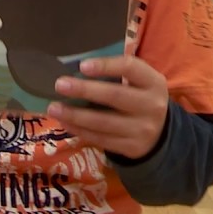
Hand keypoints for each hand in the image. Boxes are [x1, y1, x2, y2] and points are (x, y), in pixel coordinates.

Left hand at [48, 55, 168, 159]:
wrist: (159, 133)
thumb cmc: (138, 97)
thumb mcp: (138, 82)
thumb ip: (115, 74)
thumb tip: (73, 71)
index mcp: (153, 82)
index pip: (131, 68)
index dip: (106, 66)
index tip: (82, 66)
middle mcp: (152, 106)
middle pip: (115, 96)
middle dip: (84, 90)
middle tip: (59, 85)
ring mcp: (143, 129)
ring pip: (104, 122)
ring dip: (75, 115)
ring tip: (53, 108)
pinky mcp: (131, 147)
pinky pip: (100, 138)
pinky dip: (79, 130)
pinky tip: (64, 122)